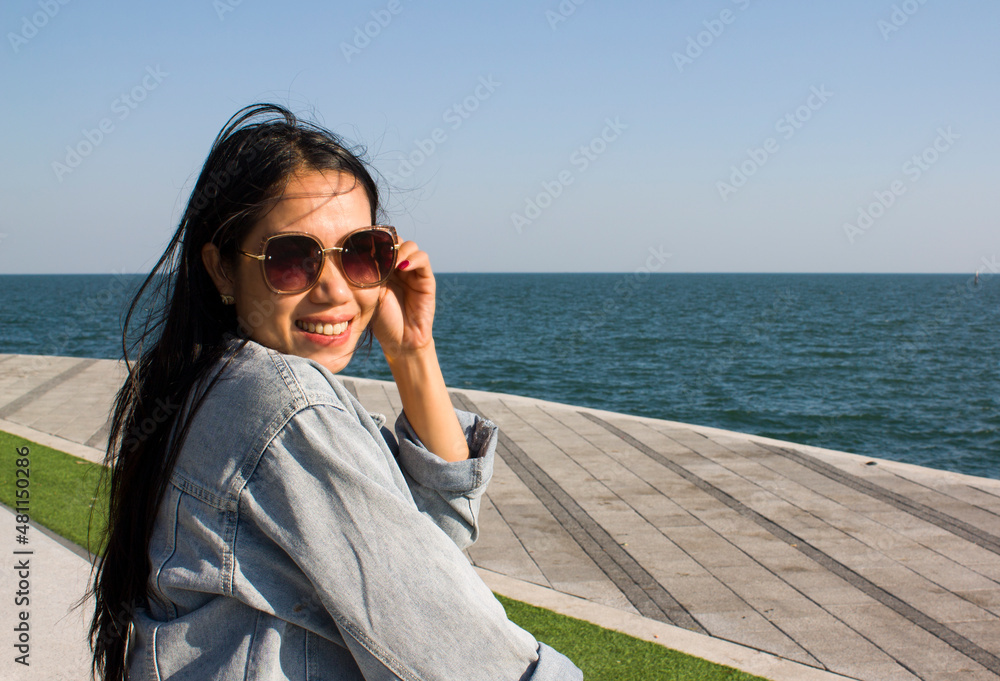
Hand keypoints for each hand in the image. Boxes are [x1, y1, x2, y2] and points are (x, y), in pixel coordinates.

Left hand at [371, 240, 435, 360]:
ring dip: (400, 249)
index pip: (381, 244)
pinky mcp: (426, 279)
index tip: (364, 242)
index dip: (375, 240)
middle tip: (377, 250)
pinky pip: (422, 259)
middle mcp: (399, 267)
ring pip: (410, 246)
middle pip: (396, 240)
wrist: (400, 340)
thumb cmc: (383, 320)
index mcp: (383, 269)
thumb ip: (372, 271)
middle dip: (387, 242)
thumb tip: (366, 249)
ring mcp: (413, 272)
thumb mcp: (371, 292)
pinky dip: (412, 258)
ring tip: (390, 260)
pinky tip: (402, 266)